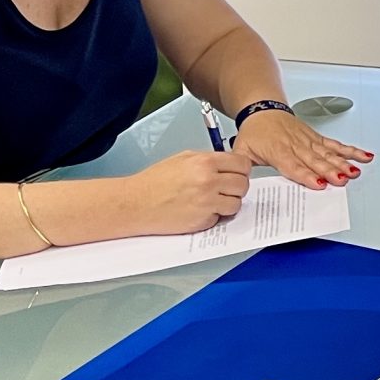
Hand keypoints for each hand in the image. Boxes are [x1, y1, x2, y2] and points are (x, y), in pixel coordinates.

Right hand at [131, 149, 251, 233]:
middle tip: (227, 188)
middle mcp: (208, 182)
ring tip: (213, 200)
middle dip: (237, 187)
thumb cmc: (154, 182)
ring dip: (228, 203)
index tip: (237, 173)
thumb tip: (228, 165)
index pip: (242, 165)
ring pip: (236, 204)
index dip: (241, 170)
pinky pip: (220, 218)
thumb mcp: (183, 159)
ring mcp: (206, 203)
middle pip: (243, 185)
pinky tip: (201, 210)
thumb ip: (209, 160)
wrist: (136, 204)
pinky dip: (214, 216)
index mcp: (205, 163)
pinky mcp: (202, 221)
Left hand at [234, 108, 371, 188]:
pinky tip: (363, 155)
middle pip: (316, 160)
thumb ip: (241, 167)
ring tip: (356, 170)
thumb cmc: (254, 131)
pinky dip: (350, 150)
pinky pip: (335, 145)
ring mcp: (309, 141)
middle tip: (343, 179)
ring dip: (344, 162)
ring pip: (329, 153)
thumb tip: (238, 182)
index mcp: (278, 150)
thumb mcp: (241, 149)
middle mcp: (296, 145)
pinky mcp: (317, 138)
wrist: (262, 108)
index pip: (294, 165)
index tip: (320, 183)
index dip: (307, 175)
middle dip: (331, 171)